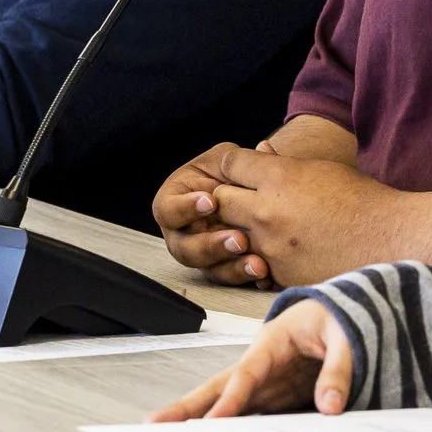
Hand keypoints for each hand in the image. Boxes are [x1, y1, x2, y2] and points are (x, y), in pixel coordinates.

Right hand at [149, 298, 354, 420]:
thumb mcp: (345, 335)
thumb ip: (339, 370)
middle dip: (187, 407)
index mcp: (272, 342)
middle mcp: (260, 365)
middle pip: (218, 387)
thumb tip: (330, 408)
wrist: (341, 315)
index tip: (214, 422)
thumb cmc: (338, 318)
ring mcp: (265, 384)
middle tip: (155, 424)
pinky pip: (253, 418)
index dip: (230, 399)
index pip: (246, 374)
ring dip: (202, 423)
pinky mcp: (276, 399)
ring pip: (228, 405)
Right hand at [155, 142, 276, 287]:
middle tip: (239, 239)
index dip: (185, 208)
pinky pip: (232, 280)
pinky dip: (249, 277)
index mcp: (176, 202)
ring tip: (258, 263)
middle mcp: (184, 232)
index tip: (211, 201)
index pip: (166, 210)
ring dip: (233, 267)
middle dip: (211, 246)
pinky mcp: (225, 268)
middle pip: (184, 249)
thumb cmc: (234, 171)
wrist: (256, 192)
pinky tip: (266, 274)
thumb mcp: (232, 159)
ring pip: (209, 270)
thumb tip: (263, 151)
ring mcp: (204, 253)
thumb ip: (240, 159)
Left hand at [206, 146, 398, 287]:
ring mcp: (271, 246)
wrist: (391, 242)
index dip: (236, 166)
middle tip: (247, 200)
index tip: (243, 171)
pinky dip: (263, 256)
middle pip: (221, 199)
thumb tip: (260, 150)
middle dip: (230, 198)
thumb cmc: (362, 201)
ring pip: (232, 234)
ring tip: (267, 228)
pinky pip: (255, 261)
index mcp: (279, 178)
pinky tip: (283, 251)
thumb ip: (284, 162)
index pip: (231, 163)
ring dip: (243, 230)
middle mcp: (267, 211)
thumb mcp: (322, 170)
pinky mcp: (279, 274)